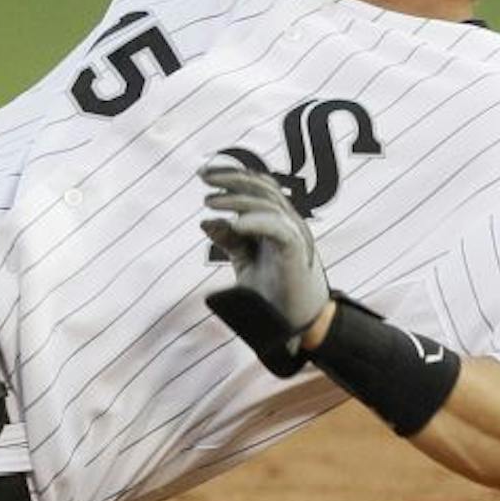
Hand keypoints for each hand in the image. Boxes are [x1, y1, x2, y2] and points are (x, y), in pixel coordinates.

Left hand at [199, 159, 331, 339]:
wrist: (292, 326)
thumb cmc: (272, 294)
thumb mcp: (245, 261)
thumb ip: (229, 240)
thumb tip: (205, 221)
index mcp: (279, 223)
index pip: (259, 188)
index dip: (233, 177)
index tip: (204, 174)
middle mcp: (290, 224)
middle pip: (263, 189)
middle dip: (231, 179)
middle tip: (203, 176)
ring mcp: (296, 236)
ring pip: (268, 204)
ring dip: (236, 200)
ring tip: (209, 202)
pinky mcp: (296, 252)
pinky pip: (279, 228)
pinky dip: (256, 221)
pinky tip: (234, 223)